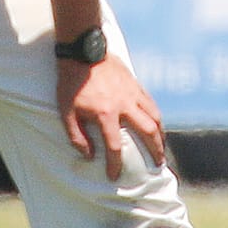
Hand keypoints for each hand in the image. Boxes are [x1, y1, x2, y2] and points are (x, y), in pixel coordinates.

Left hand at [56, 57, 165, 180]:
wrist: (82, 52)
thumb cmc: (71, 83)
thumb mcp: (66, 111)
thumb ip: (76, 136)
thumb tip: (89, 155)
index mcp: (106, 114)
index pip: (114, 147)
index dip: (115, 164)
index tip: (114, 176)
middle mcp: (124, 105)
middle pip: (148, 133)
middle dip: (155, 151)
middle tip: (157, 165)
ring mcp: (133, 94)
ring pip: (155, 117)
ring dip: (161, 135)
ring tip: (162, 148)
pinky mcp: (136, 84)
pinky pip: (152, 104)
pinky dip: (157, 117)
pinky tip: (157, 124)